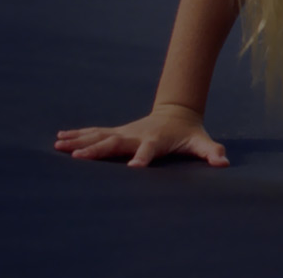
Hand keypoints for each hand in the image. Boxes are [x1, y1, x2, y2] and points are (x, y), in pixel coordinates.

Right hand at [54, 104, 229, 167]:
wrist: (177, 114)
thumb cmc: (189, 134)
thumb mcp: (202, 143)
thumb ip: (211, 152)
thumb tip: (224, 161)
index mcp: (155, 140)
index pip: (148, 150)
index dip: (142, 158)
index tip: (134, 168)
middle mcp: (136, 134)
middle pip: (114, 142)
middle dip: (97, 149)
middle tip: (77, 158)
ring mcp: (124, 132)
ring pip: (99, 136)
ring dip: (79, 141)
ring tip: (58, 145)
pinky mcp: (117, 132)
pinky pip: (94, 133)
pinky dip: (77, 135)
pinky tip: (59, 138)